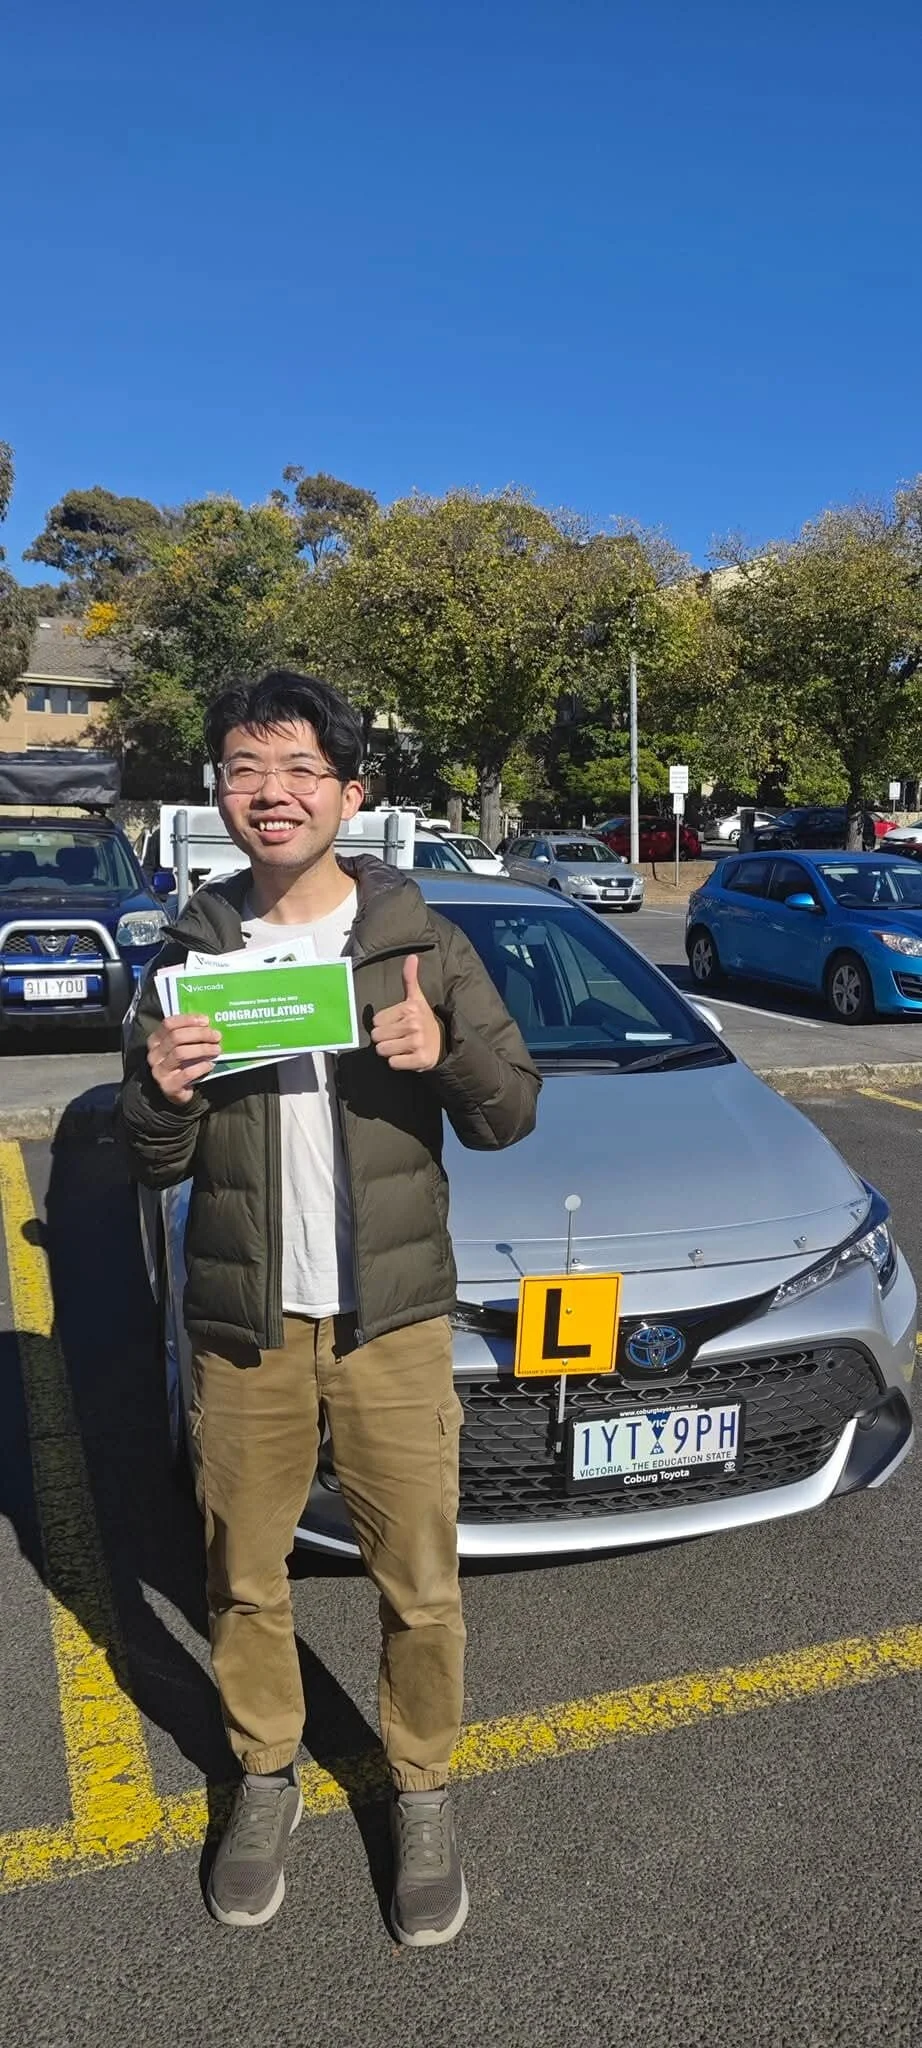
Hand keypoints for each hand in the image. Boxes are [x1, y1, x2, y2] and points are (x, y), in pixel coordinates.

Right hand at [147, 1013, 221, 1102]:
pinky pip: (187, 1073)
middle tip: (216, 1036)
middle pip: (176, 1037)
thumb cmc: (181, 1064)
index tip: (206, 1020)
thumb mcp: (181, 1047)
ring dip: (202, 1049)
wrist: (176, 1091)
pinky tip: (210, 1065)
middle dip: (199, 1034)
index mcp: (156, 1040)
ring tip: (216, 1049)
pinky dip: (201, 1067)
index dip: (188, 1020)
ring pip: (180, 1053)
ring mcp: (159, 1071)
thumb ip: (189, 1035)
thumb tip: (208, 1025)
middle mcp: (154, 1054)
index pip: (169, 1024)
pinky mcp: (169, 1086)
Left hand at [371, 955, 441, 1071]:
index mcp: (409, 1008)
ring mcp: (417, 1042)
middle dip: (384, 1039)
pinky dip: (398, 1063)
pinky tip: (408, 1056)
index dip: (383, 1024)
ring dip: (390, 1051)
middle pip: (377, 1037)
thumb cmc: (423, 1019)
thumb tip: (412, 956)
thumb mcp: (416, 998)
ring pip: (383, 1051)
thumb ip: (410, 978)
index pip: (376, 1021)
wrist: (444, 1042)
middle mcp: (413, 1024)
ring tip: (402, 1046)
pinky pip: (393, 1063)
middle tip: (398, 1037)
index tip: (397, 1024)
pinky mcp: (420, 1060)